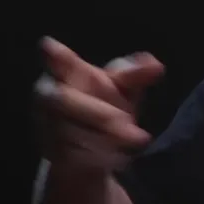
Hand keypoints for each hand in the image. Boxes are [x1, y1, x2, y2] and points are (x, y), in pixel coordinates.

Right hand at [33, 37, 164, 172]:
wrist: (91, 146)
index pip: (57, 62)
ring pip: (70, 132)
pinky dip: (99, 157)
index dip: (54, 55)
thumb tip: (156, 66)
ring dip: (106, 138)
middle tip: (135, 126)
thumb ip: (136, 75)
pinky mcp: (52, 152)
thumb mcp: (123, 86)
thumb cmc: (105, 103)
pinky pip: (72, 156)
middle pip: (64, 101)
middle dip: (101, 114)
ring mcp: (47, 125)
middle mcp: (50, 97)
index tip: (50, 46)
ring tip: (136, 139)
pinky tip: (120, 156)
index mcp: (67, 74)